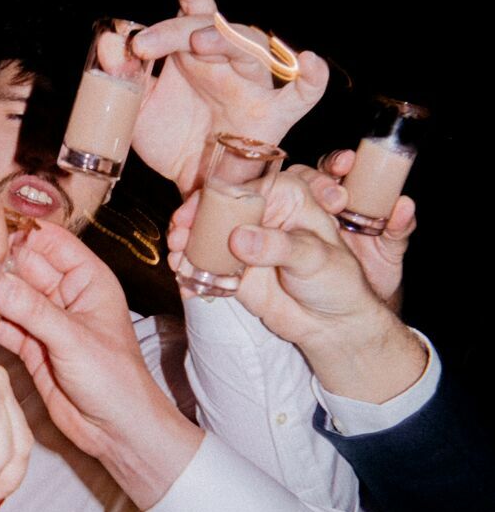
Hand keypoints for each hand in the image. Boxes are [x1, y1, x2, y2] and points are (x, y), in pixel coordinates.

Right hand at [0, 223, 202, 506]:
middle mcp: (65, 294)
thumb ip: (31, 309)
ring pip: (10, 296)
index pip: (50, 241)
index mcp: (88, 279)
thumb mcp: (73, 338)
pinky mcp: (30, 347)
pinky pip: (3, 326)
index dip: (20, 234)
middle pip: (24, 266)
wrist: (117, 431)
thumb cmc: (114, 379)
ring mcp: (46, 321)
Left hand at [127, 0, 327, 194]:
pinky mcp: (274, 116)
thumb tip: (107, 45)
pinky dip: (312, 78)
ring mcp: (252, 86)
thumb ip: (124, 78)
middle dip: (178, 29)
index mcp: (195, 56)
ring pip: (250, 48)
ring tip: (199, 42)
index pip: (194, 13)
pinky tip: (310, 62)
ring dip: (226, 39)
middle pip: (213, 28)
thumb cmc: (173, 141)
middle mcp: (225, 63)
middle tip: (145, 45)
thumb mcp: (138, 110)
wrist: (193, 186)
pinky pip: (302, 95)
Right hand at [169, 171, 426, 402]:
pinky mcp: (233, 269)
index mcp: (284, 196)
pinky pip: (206, 266)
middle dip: (190, 222)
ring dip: (186, 247)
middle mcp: (260, 214)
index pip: (240, 188)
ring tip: (175, 260)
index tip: (190, 216)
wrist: (333, 323)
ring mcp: (244, 242)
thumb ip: (277, 246)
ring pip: (206, 237)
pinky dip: (191, 271)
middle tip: (176, 239)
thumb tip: (238, 238)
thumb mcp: (314, 257)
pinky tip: (183, 279)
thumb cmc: (336, 280)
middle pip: (216, 210)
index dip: (211, 199)